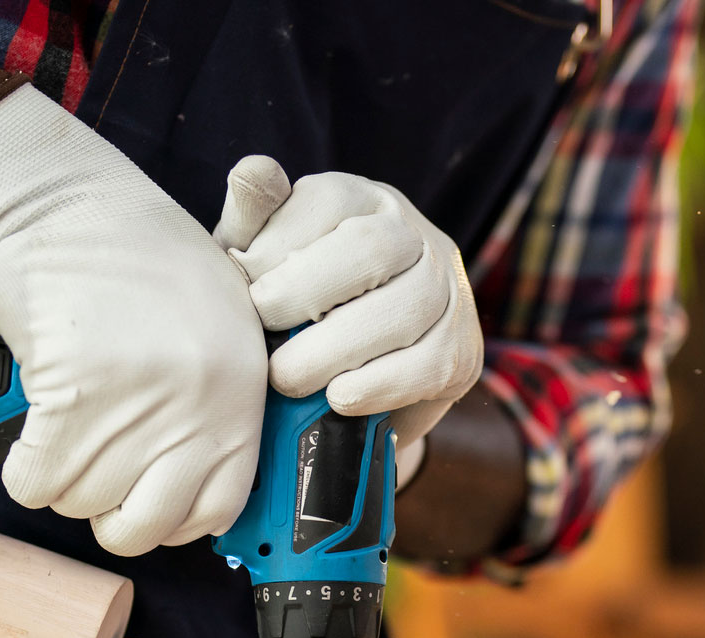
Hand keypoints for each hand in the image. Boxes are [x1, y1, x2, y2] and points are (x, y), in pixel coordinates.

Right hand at [0, 87, 266, 554]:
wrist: (70, 202)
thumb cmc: (138, 259)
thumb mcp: (217, 329)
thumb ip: (217, 406)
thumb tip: (188, 484)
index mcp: (241, 394)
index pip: (216, 510)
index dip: (171, 519)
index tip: (143, 500)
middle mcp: (198, 406)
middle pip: (146, 524)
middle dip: (109, 516)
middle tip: (92, 476)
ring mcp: (138, 403)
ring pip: (84, 503)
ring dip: (61, 483)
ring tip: (61, 433)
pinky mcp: (74, 393)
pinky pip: (39, 479)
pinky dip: (24, 471)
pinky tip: (30, 441)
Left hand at [213, 156, 482, 449]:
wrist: (351, 374)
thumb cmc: (295, 304)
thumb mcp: (265, 259)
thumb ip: (254, 221)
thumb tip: (254, 173)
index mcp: (361, 199)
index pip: (328, 201)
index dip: (278, 243)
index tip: (241, 285)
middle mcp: (414, 234)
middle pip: (371, 250)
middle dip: (305, 292)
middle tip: (262, 329)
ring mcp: (447, 290)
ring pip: (405, 308)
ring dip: (337, 349)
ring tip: (288, 378)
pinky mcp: (463, 349)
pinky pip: (429, 364)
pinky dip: (379, 385)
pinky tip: (339, 398)